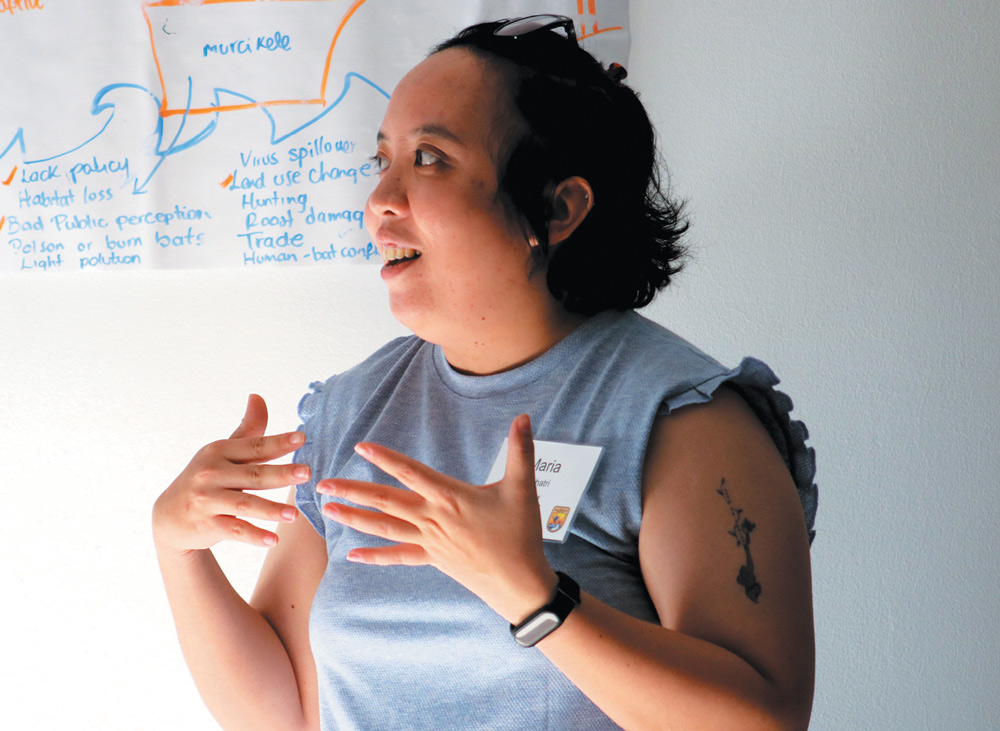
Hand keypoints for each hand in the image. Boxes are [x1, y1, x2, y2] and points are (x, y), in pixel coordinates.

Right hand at [152, 394, 309, 556]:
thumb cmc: (206, 478)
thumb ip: (247, 430)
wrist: (169, 516)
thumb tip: (258, 396)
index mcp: (218, 452)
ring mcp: (207, 500)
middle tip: (307, 473)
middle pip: (254, 475)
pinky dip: (254, 535)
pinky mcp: (206, 524)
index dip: (278, 442)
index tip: (302, 438)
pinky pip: (234, 530)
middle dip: (281, 474)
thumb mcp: (222, 453)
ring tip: (294, 514)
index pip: (254, 446)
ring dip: (271, 509)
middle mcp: (210, 474)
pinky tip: (273, 539)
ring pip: (244, 504)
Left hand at [317, 414, 557, 623]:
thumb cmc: (520, 534)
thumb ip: (521, 450)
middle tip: (322, 483)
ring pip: (384, 527)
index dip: (385, 458)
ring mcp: (429, 542)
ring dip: (355, 518)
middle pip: (385, 501)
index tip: (361, 447)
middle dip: (352, 491)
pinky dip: (375, 556)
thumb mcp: (523, 488)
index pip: (410, 473)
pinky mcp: (432, 560)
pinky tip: (352, 556)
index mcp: (450, 497)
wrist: (518, 583)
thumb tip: (525, 417)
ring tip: (329, 510)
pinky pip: (398, 557)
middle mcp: (432, 519)